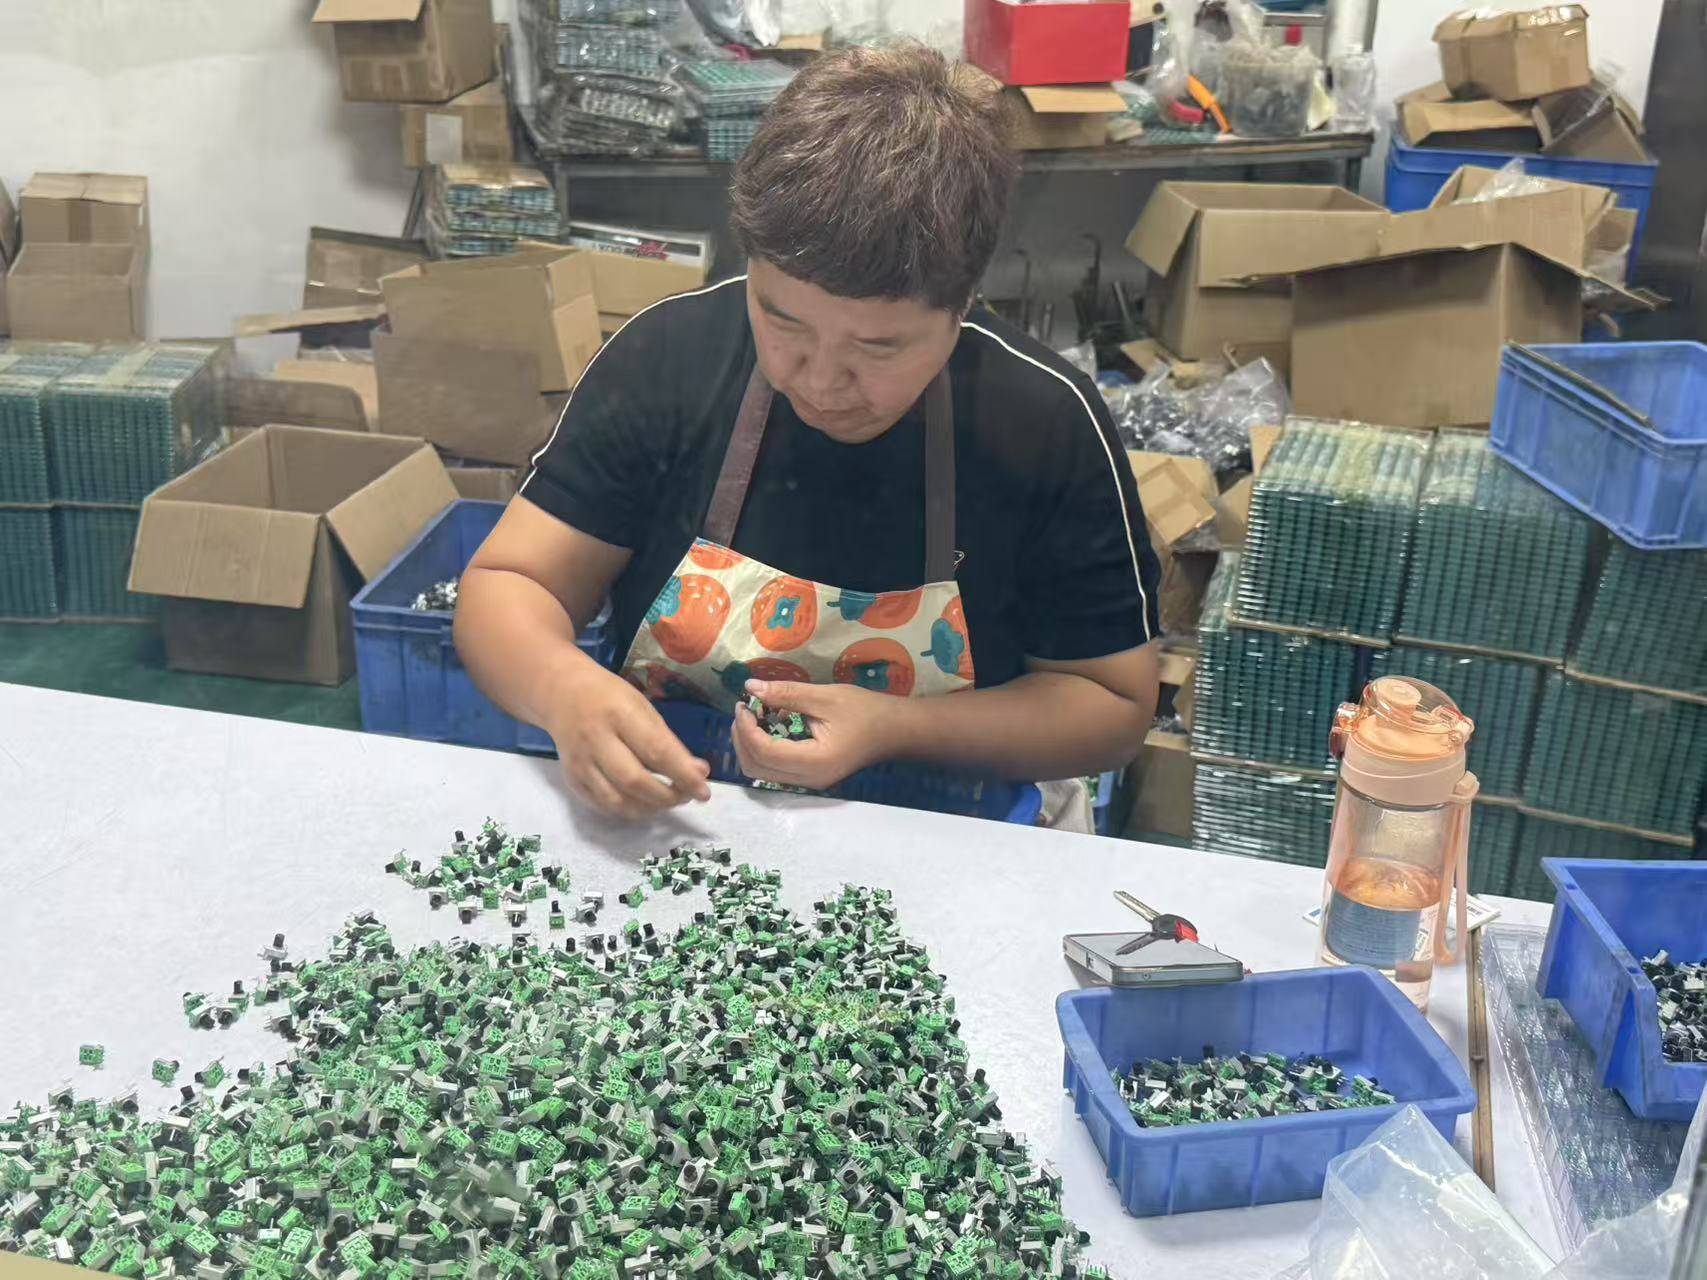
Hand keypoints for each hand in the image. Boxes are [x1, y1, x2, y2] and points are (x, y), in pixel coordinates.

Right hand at [545, 662, 711, 818]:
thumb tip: (698, 773)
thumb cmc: (609, 697)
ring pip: (617, 801)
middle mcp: (595, 740)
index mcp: (619, 714)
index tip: (704, 791)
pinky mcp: (571, 779)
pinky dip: (628, 810)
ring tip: (667, 800)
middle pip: (634, 782)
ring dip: (649, 808)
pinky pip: (603, 805)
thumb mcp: (643, 707)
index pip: (656, 752)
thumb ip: (668, 741)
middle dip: (668, 797)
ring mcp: (580, 763)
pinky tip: (644, 803)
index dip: (683, 776)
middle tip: (687, 797)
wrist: (560, 693)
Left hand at [733, 679, 909, 791]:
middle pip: (756, 768)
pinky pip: (775, 770)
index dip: (746, 728)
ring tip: (754, 717)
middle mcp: (808, 780)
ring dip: (750, 745)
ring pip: (762, 772)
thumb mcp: (825, 696)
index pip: (764, 752)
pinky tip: (769, 727)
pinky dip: (763, 750)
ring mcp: (809, 783)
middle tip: (745, 710)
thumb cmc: (865, 711)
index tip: (744, 703)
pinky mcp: (810, 778)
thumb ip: (786, 694)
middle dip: (742, 739)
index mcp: (814, 762)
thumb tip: (750, 688)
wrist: (895, 731)